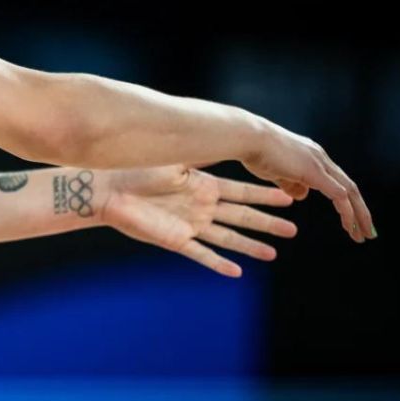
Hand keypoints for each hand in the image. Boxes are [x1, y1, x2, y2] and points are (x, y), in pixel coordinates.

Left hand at [99, 165, 298, 277]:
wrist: (105, 188)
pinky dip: (218, 263)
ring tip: (273, 254)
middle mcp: (200, 207)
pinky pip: (201, 255)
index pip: (241, 192)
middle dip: (266, 224)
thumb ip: (196, 151)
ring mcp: (189, 225)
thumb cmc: (135, 168)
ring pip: (227, 238)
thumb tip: (216, 128)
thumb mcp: (172, 159)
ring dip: (249, 247)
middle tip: (293, 230)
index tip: (289, 198)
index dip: (265, 196)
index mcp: (202, 186)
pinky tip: (237, 272)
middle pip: (241, 217)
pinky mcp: (174, 241)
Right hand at [241, 125, 374, 242]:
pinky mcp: (315, 171)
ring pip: (350, 192)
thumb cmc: (254, 151)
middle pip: (349, 187)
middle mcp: (320, 157)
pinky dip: (347, 213)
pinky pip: (339, 196)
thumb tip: (302, 195)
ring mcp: (319, 163)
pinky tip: (349, 226)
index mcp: (312, 156)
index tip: (351, 218)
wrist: (247, 137)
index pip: (337, 180)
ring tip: (364, 234)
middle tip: (368, 231)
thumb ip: (290, 183)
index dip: (347, 200)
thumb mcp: (275, 172)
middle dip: (360, 210)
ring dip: (359, 215)